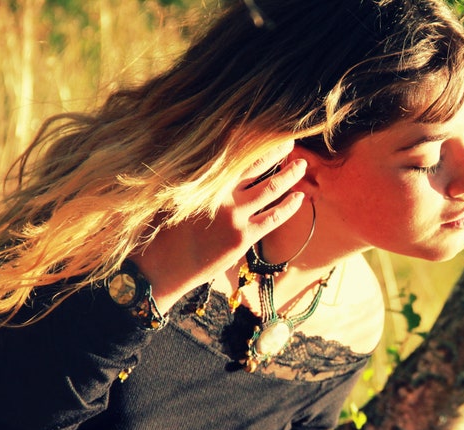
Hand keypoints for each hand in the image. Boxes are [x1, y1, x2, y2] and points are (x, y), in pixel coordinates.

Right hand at [130, 140, 305, 309]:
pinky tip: (299, 198)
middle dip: (277, 151)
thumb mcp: (176, 194)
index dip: (255, 140)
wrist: (162, 265)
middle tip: (290, 140)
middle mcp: (222, 195)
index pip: (236, 154)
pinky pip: (273, 218)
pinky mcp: (243, 238)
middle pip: (258, 166)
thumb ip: (196, 178)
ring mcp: (234, 217)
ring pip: (271, 189)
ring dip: (289, 175)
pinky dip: (289, 207)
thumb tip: (213, 160)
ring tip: (301, 164)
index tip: (268, 129)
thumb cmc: (165, 229)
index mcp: (206, 181)